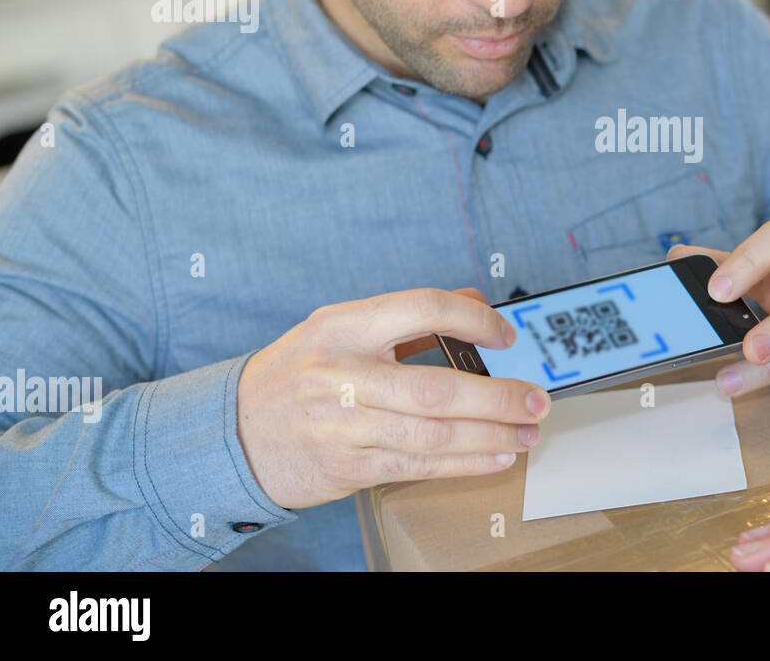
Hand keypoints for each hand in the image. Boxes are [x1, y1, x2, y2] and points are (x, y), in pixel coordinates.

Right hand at [237, 287, 550, 508]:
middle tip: (535, 400)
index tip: (505, 334)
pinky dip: (465, 462)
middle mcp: (341, 373)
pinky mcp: (347, 466)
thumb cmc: (296, 376)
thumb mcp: (340, 330)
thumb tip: (474, 302)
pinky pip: (418, 465)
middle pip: (435, 388)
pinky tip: (495, 456)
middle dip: (497, 397)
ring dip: (490, 435)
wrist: (233, 434)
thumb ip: (407, 318)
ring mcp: (342, 425)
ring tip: (526, 432)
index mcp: (342, 325)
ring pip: (432, 434)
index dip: (472, 319)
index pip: (420, 308)